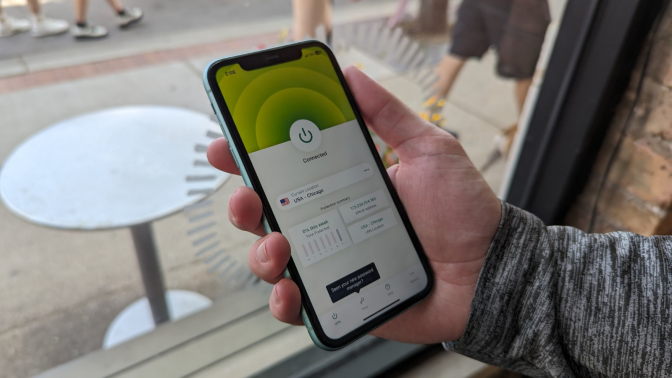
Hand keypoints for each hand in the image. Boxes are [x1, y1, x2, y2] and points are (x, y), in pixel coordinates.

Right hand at [207, 66, 501, 343]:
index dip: (249, 158)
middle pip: (268, 214)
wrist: (487, 270)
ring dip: (260, 252)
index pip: (285, 169)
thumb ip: (389, 115)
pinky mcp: (339, 299)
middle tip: (249, 197)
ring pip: (273, 259)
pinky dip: (283, 300)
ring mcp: (331, 262)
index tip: (227, 146)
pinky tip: (290, 290)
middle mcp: (329, 222)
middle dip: (244, 204)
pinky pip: (297, 304)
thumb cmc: (461, 210)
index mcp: (342, 185)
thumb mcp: (429, 149)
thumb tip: (352, 75)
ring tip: (279, 246)